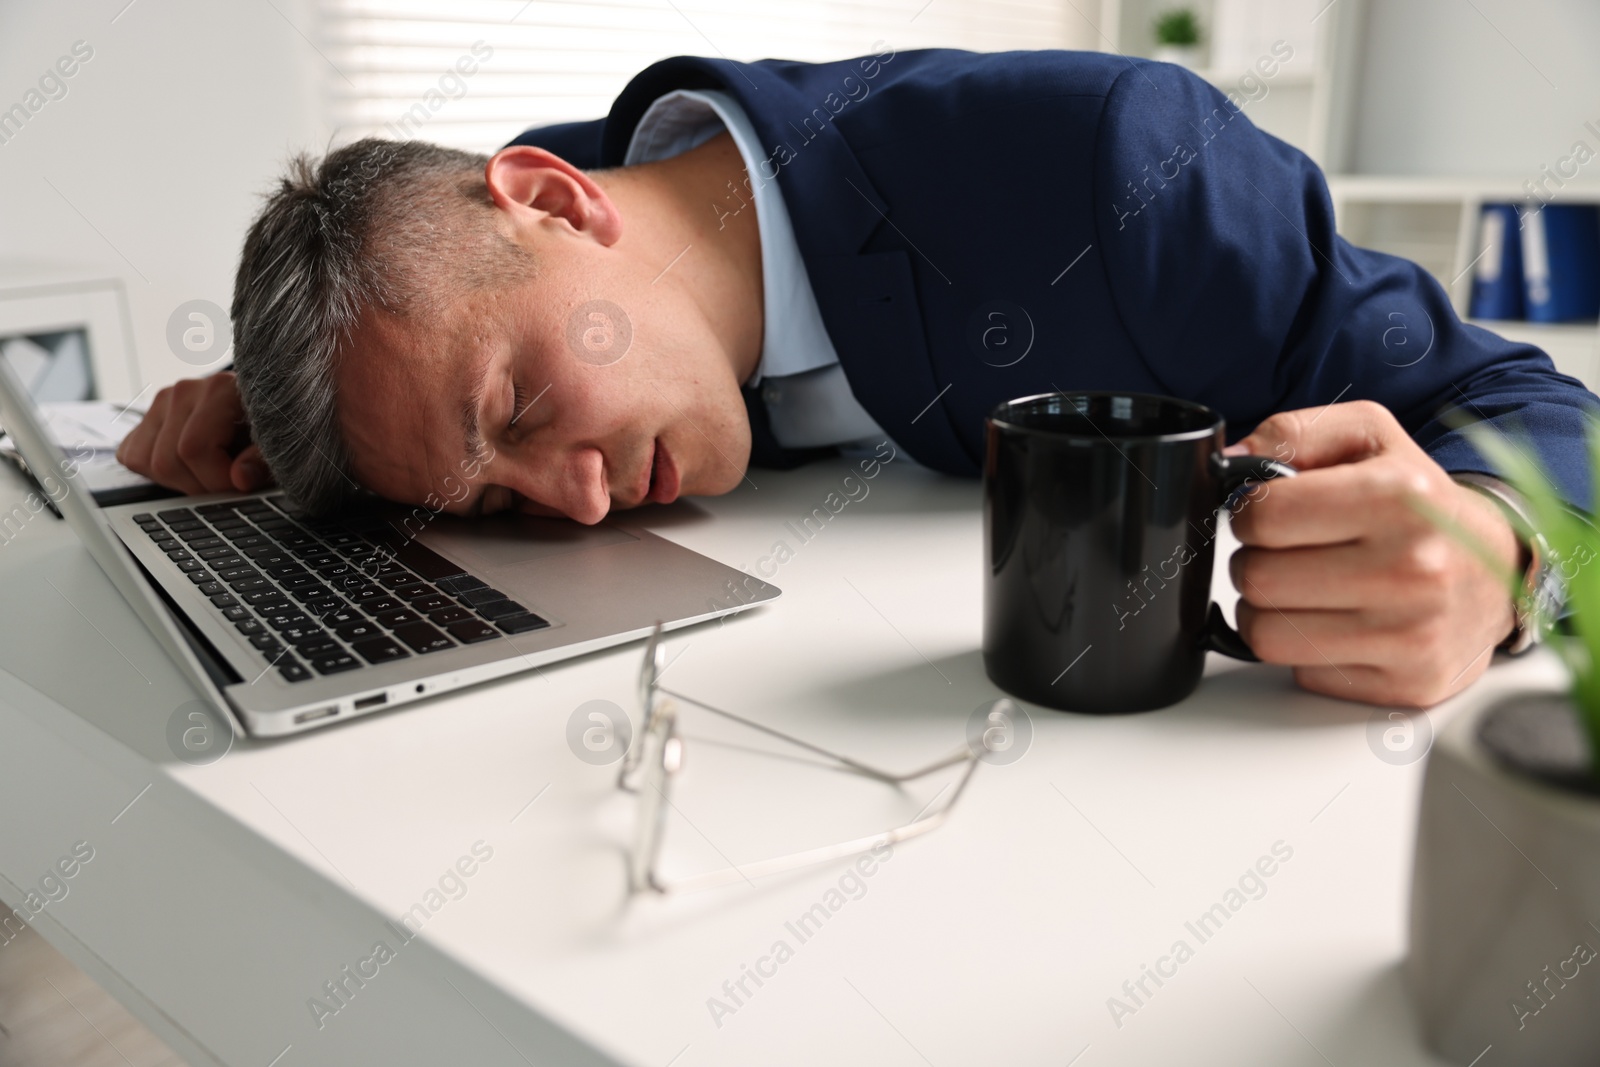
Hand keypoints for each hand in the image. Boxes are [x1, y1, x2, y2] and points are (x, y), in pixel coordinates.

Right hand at [115, 372, 271, 494]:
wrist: (255, 413)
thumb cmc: (267, 429)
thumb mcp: (276, 445)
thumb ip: (262, 461)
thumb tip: (240, 478)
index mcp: (219, 389)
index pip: (194, 448)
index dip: (216, 479)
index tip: (239, 484)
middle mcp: (184, 391)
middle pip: (167, 460)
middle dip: (199, 485)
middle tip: (225, 483)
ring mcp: (160, 404)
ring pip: (146, 462)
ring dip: (180, 481)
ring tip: (210, 473)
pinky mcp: (145, 420)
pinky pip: (133, 458)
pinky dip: (159, 475)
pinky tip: (189, 468)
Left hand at [1224, 400, 1520, 706]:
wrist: (1497, 569)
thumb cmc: (1419, 502)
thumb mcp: (1369, 438)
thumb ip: (1293, 433)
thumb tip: (1232, 462)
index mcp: (1400, 497)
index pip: (1264, 516)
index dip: (1249, 514)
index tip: (1268, 515)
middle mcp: (1413, 568)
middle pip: (1257, 580)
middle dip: (1256, 563)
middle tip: (1287, 555)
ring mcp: (1411, 633)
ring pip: (1266, 635)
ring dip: (1269, 612)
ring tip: (1303, 589)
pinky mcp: (1407, 683)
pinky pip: (1302, 673)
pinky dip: (1307, 651)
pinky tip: (1339, 624)